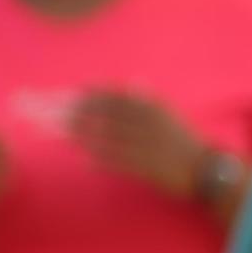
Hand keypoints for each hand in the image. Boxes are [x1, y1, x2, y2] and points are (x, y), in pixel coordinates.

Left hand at [67, 91, 208, 199]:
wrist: (205, 169)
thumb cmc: (184, 141)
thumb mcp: (169, 115)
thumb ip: (148, 100)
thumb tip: (133, 83)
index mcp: (151, 107)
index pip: (111, 97)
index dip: (85, 96)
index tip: (63, 96)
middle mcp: (145, 123)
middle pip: (100, 114)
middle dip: (71, 111)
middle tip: (46, 110)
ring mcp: (143, 145)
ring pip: (102, 136)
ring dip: (76, 133)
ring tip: (54, 130)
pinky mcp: (143, 166)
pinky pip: (113, 160)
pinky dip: (96, 157)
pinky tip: (82, 156)